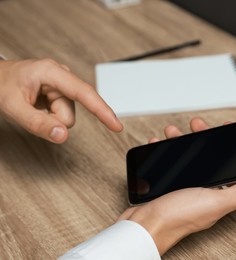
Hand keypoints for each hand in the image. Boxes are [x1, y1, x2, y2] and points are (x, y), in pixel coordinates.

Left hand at [0, 59, 122, 142]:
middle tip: (30, 111)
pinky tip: (38, 107)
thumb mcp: (12, 106)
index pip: (84, 93)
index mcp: (52, 72)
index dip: (102, 111)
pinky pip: (62, 116)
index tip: (116, 126)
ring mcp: (63, 86)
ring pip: (67, 117)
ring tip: (32, 107)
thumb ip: (37, 123)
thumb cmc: (1, 85)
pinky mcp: (61, 94)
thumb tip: (63, 136)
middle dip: (53, 120)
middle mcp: (62, 77)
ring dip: (50, 119)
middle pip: (71, 113)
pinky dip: (50, 117)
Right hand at [117, 117, 235, 254]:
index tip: (229, 130)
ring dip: (182, 140)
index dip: (233, 147)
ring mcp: (186, 186)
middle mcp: (204, 189)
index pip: (232, 166)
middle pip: (209, 157)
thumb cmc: (177, 217)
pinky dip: (165, 151)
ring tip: (173, 131)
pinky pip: (170, 163)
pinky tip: (160, 144)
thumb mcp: (215, 202)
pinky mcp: (170, 185)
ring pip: (188, 157)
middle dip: (204, 137)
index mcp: (219, 193)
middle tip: (197, 125)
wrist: (145, 226)